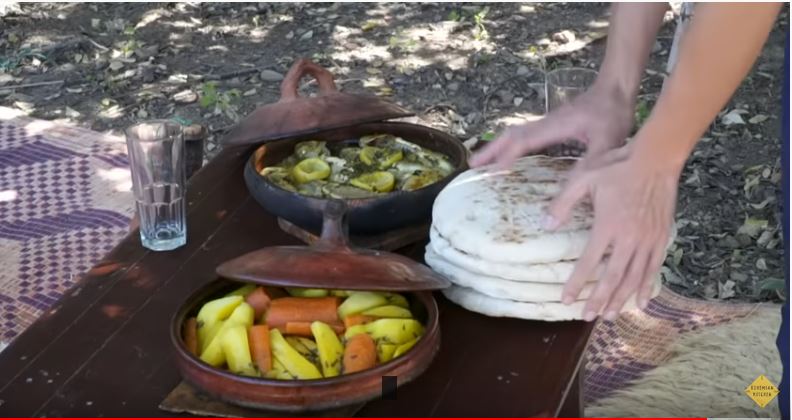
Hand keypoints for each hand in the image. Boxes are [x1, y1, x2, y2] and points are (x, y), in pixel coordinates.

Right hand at [470, 82, 634, 168]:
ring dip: (497, 147)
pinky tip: (511, 155)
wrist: (617, 87)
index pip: (523, 142)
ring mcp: (547, 122)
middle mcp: (545, 123)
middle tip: (471, 166)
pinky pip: (524, 135)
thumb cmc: (613, 113)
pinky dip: (510, 145)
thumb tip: (571, 193)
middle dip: (491, 150)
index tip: (491, 173)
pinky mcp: (552, 124)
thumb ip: (589, 168)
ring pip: (515, 134)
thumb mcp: (606, 144)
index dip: (506, 156)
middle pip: (510, 135)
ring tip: (482, 162)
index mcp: (554, 127)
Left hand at [545, 145, 680, 320]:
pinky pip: (654, 268)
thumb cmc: (616, 167)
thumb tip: (545, 225)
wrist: (656, 159)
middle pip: (612, 277)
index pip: (588, 262)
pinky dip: (646, 287)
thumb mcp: (584, 178)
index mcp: (607, 225)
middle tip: (586, 317)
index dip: (577, 283)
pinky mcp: (661, 238)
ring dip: (620, 299)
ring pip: (634, 277)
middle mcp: (629, 238)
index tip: (567, 300)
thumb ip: (563, 202)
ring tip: (608, 315)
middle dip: (598, 300)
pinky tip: (640, 301)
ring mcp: (648, 239)